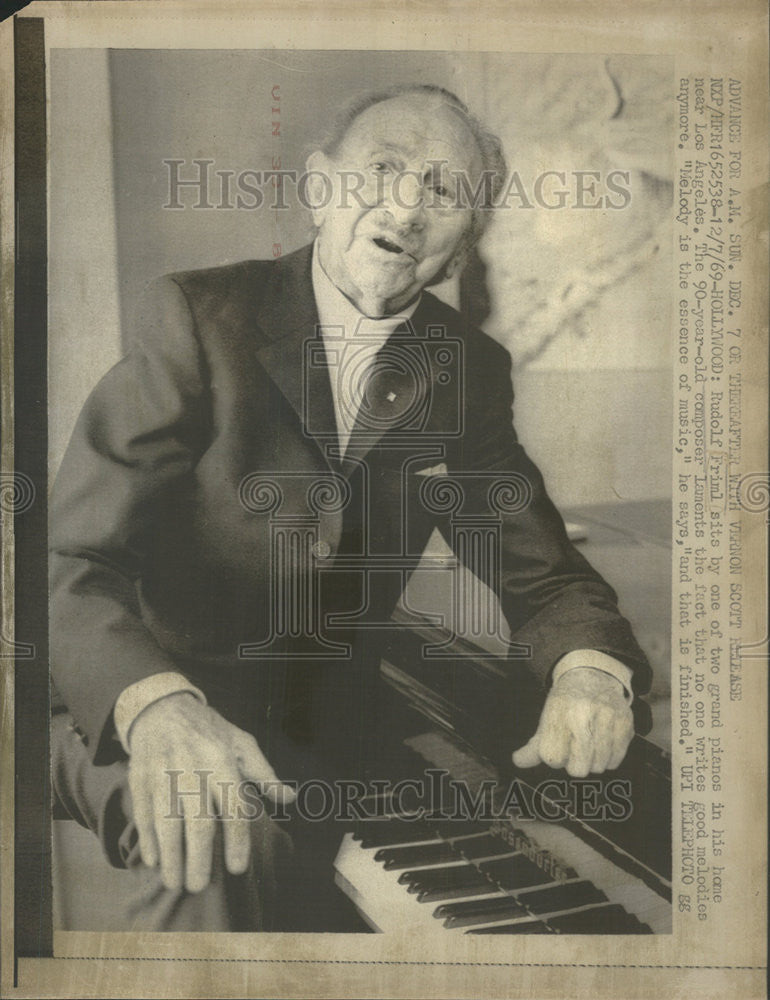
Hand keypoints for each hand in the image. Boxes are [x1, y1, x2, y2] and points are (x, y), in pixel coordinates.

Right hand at [127, 692, 294, 892]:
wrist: (162, 708)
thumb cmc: (208, 731)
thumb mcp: (241, 743)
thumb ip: (264, 773)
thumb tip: (290, 798)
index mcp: (222, 761)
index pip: (233, 807)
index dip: (237, 840)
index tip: (238, 868)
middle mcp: (193, 769)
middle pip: (197, 821)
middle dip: (198, 858)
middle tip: (199, 887)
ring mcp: (163, 774)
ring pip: (166, 822)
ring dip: (170, 856)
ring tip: (175, 883)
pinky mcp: (140, 779)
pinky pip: (143, 814)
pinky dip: (147, 839)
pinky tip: (154, 860)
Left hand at [512, 667, 633, 776]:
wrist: (593, 676)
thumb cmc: (567, 702)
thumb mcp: (547, 718)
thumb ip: (533, 745)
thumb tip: (518, 761)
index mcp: (559, 711)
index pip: (552, 757)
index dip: (554, 757)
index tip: (557, 746)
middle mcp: (584, 714)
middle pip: (578, 769)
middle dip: (574, 763)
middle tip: (574, 747)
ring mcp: (607, 719)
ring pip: (598, 767)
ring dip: (592, 760)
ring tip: (589, 742)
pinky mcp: (625, 724)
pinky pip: (615, 761)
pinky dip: (608, 757)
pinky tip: (603, 741)